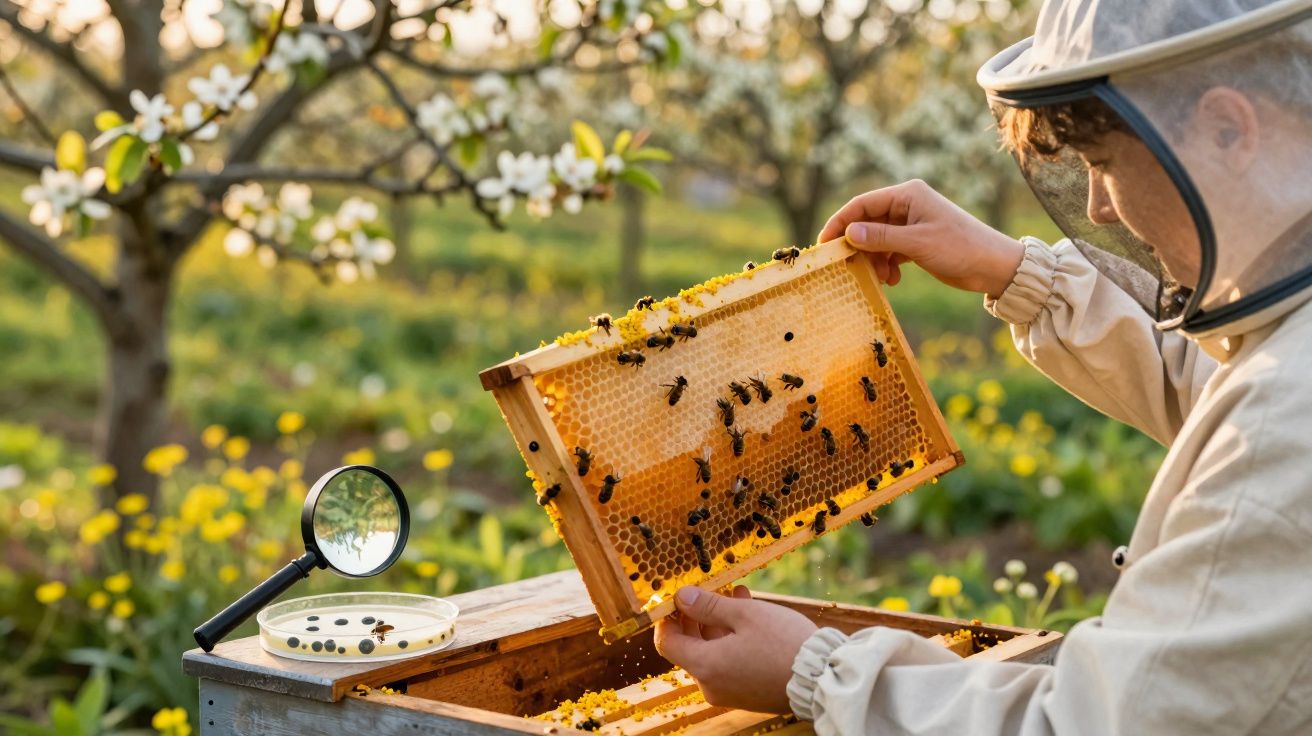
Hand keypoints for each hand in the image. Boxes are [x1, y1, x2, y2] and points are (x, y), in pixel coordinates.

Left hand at [653, 585, 817, 713]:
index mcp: (705, 666)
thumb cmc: (783, 643)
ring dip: (717, 623)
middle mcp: (711, 684)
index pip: (667, 642)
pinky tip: (747, 614)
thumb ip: (708, 605)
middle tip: (708, 589)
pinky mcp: (746, 693)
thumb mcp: (744, 614)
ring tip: (735, 594)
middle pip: (689, 647)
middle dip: (695, 616)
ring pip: (711, 653)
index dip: (667, 617)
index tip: (675, 597)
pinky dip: (731, 640)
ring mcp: (729, 692)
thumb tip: (681, 597)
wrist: (821, 678)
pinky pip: (728, 663)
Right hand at [818, 179, 1024, 297]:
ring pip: (877, 239)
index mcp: (908, 195)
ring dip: (873, 259)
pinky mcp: (917, 241)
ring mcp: (912, 223)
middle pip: (867, 222)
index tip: (823, 245)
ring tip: (878, 279)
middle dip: (857, 246)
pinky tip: (892, 280)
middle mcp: (907, 205)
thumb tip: (849, 234)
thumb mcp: (917, 244)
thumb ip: (881, 238)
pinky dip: (886, 264)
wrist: (995, 266)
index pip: (862, 204)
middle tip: (844, 267)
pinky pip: (890, 250)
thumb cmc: (960, 248)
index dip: (840, 223)